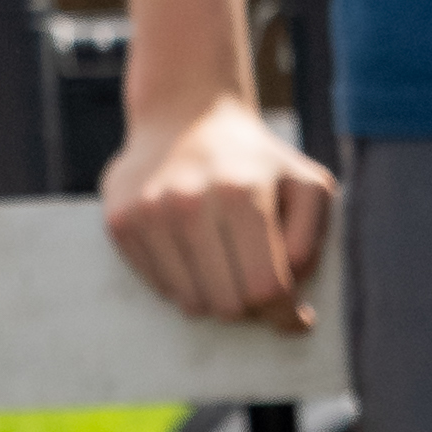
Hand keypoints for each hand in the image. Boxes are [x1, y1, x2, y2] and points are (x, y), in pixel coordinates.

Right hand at [101, 87, 336, 332]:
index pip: (266, 286)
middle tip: (256, 284)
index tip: (295, 316)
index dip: (286, 312)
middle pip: (228, 303)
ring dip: (215, 297)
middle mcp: (188, 202)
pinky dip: (184, 283)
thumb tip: (290, 306)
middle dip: (250, 306)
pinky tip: (194, 252)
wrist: (186, 115)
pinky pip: (160, 287)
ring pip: (191, 303)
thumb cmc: (256, 162)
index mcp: (240, 192)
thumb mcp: (307, 186)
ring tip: (226, 264)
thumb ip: (310, 244)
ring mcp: (148, 212)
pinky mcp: (120, 221)